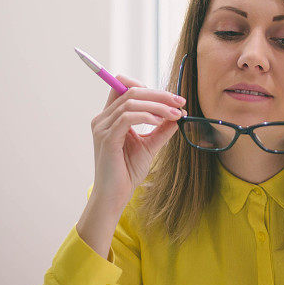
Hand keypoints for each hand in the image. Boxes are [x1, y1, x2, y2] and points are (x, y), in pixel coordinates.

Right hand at [89, 74, 186, 209]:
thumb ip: (161, 129)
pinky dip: (147, 116)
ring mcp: (103, 127)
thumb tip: (179, 114)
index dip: (149, 87)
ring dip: (157, 105)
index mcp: (109, 117)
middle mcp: (102, 119)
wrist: (114, 197)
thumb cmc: (127, 172)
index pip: (124, 87)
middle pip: (130, 90)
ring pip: (131, 101)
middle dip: (158, 94)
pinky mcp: (107, 138)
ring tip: (175, 114)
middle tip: (180, 102)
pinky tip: (160, 122)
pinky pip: (127, 117)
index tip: (172, 98)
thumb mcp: (149, 145)